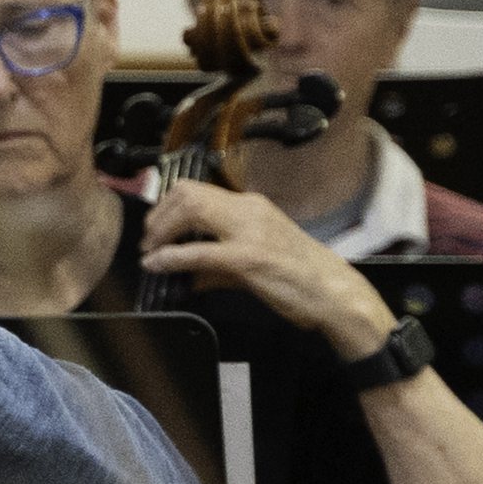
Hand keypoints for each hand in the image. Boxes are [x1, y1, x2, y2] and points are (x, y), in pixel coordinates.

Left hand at [140, 180, 396, 360]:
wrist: (334, 293)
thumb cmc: (299, 279)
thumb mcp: (254, 265)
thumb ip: (218, 267)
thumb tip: (189, 276)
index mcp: (251, 207)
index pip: (198, 190)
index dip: (167, 207)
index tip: (155, 230)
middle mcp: (249, 210)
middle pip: (188, 193)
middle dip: (158, 216)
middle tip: (148, 242)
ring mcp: (249, 231)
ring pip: (191, 211)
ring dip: (161, 232)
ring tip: (150, 252)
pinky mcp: (248, 257)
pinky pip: (199, 251)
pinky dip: (171, 257)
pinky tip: (157, 265)